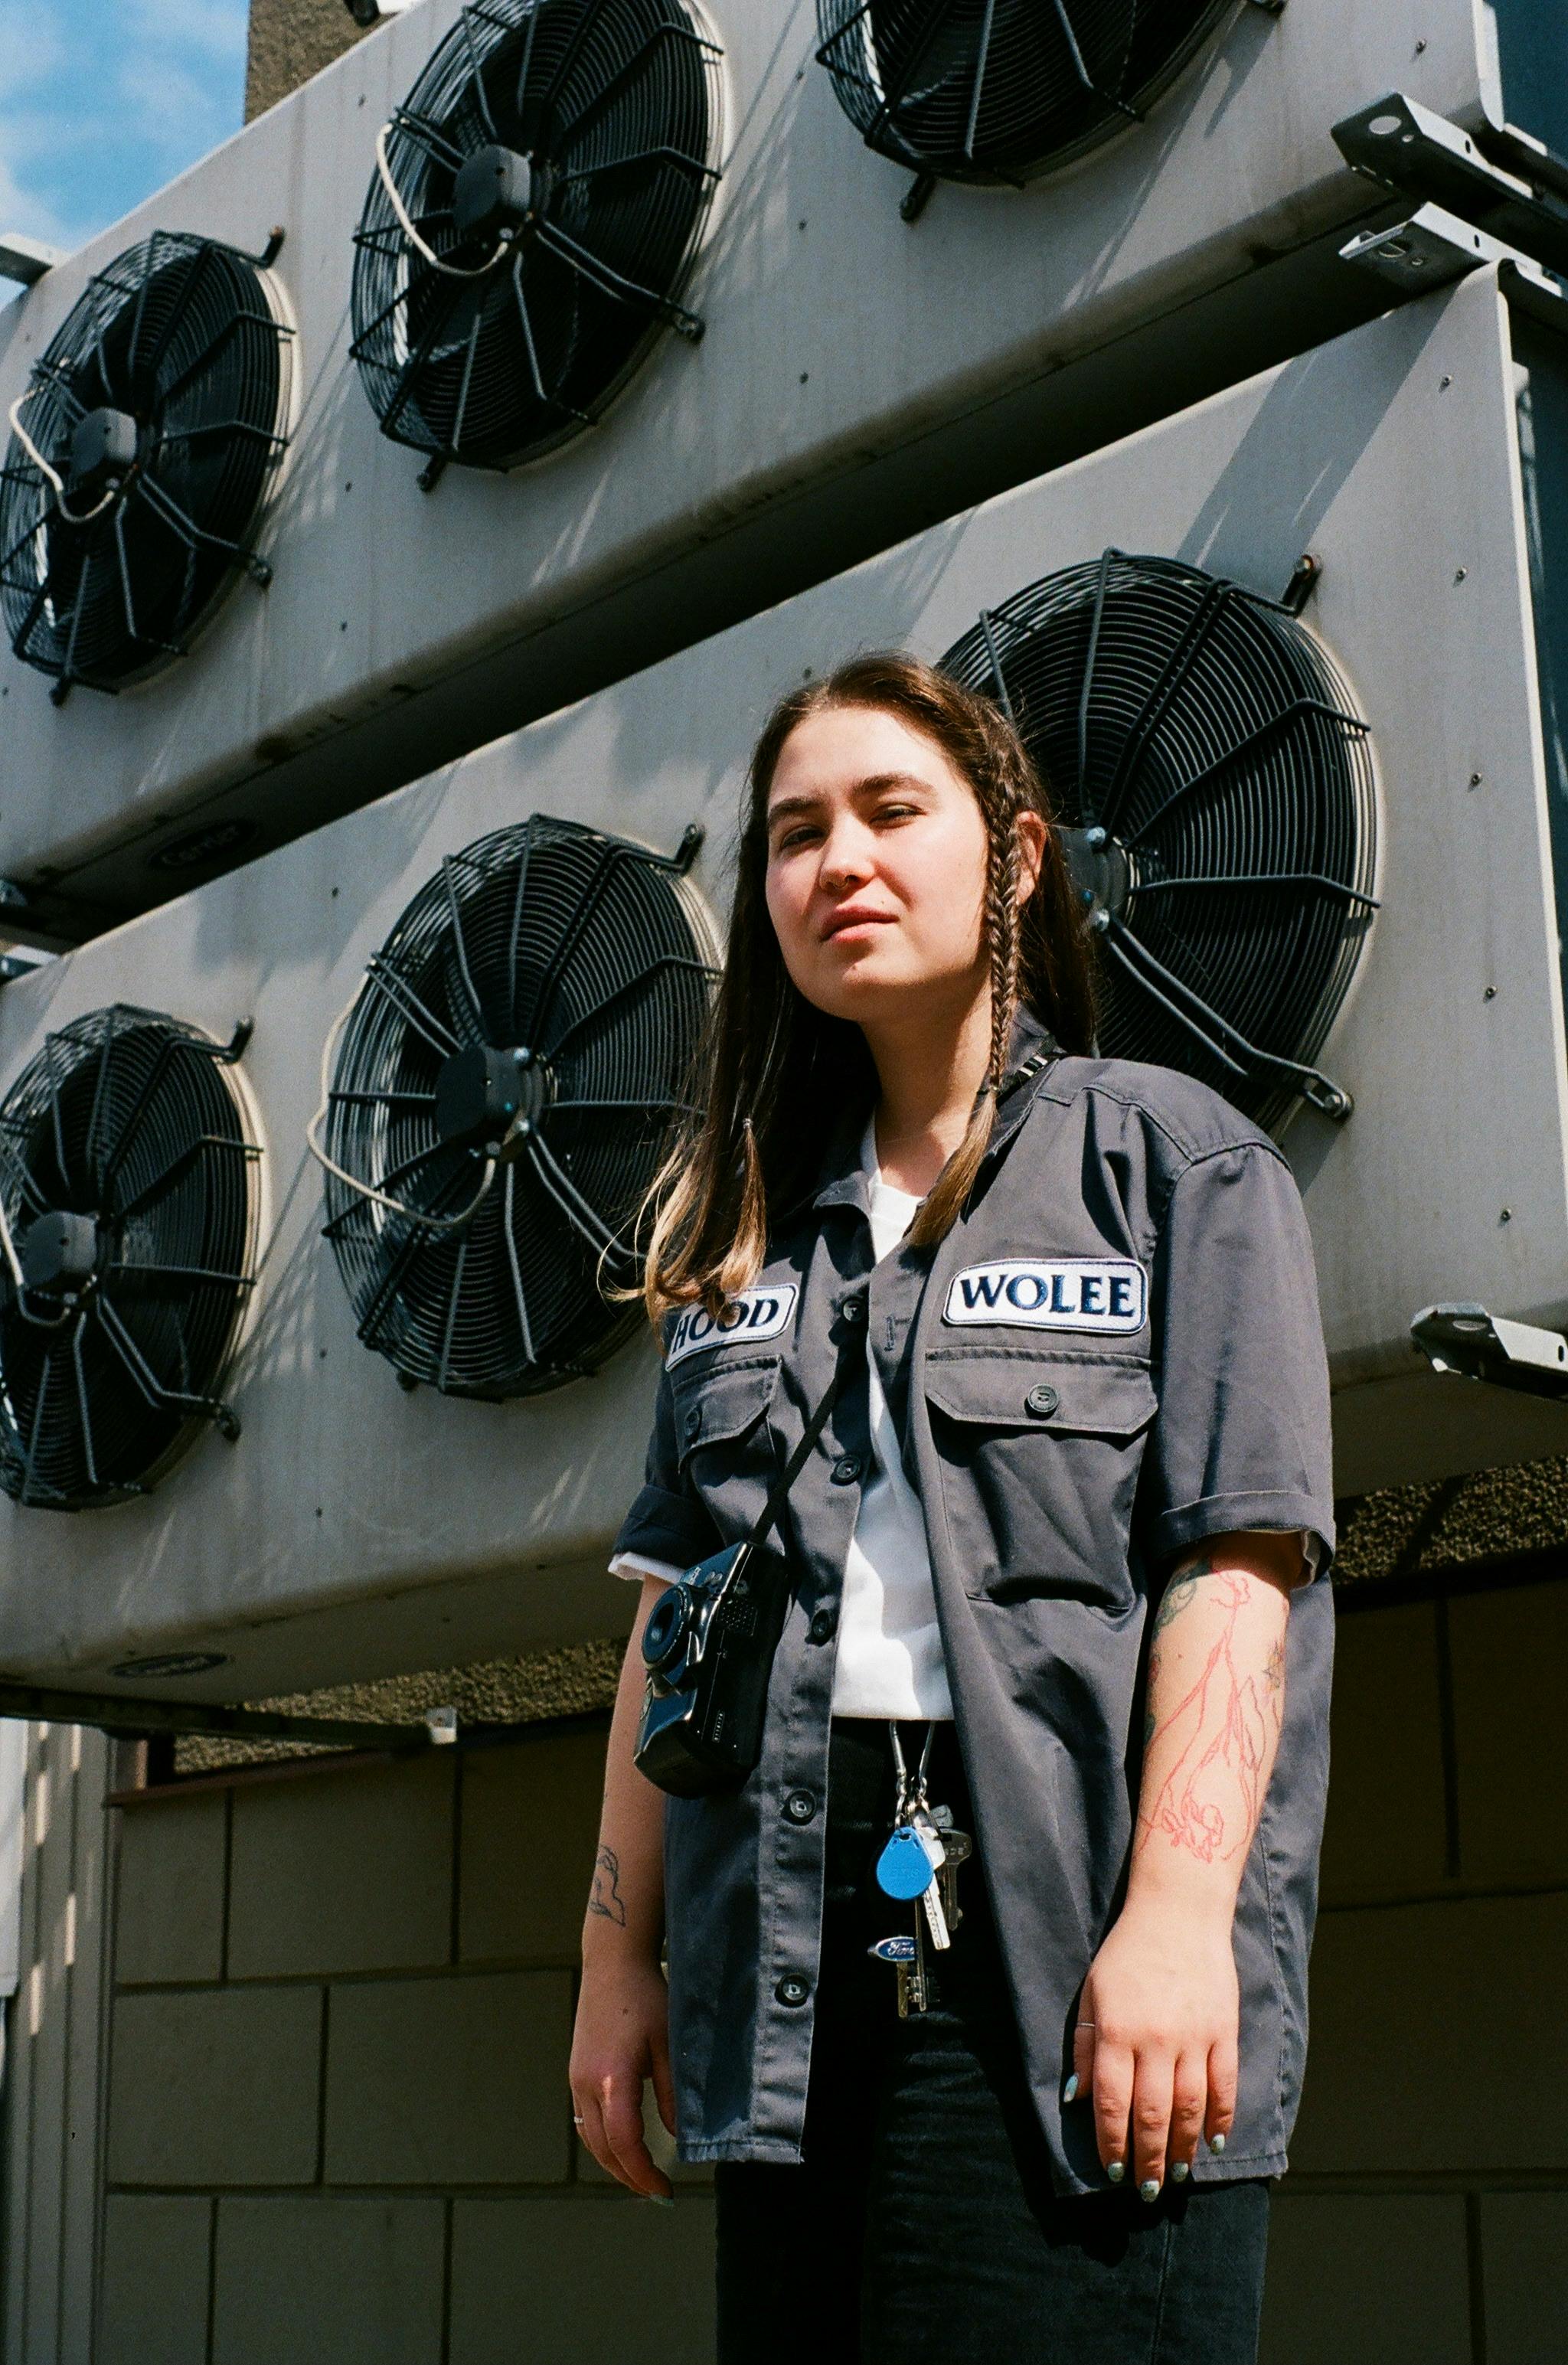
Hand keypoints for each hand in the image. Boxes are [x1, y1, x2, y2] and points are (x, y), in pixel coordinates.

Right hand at [569, 1953, 676, 2198]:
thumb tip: (679, 2139)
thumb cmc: (645, 1996)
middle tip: (656, 2194)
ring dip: (613, 2162)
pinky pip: (585, 2119)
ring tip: (641, 2176)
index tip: (665, 2191)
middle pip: (602, 2149)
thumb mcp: (670, 2044)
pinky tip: (622, 2145)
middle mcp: (585, 2084)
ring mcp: (576, 2078)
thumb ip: (673, 2095)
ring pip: (589, 2138)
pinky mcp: (576, 2072)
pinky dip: (602, 2141)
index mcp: (611, 2079)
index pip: (624, 2144)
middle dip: (629, 2177)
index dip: (643, 2174)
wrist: (612, 1963)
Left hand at [1071, 1898, 1237, 2196]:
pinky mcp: (1223, 2031)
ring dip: (1184, 2148)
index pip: (1113, 2103)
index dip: (1112, 2143)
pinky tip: (1214, 2141)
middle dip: (1149, 2159)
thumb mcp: (1092, 1994)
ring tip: (1178, 2174)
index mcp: (1117, 2032)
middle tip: (1148, 2190)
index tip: (1113, 2171)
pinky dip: (1221, 2117)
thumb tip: (1076, 2098)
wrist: (1177, 1914)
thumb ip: (1086, 2047)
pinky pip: (1224, 2085)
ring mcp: (1193, 2038)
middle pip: (1152, 2115)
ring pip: (1190, 2108)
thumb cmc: (1127, 1954)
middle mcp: (1155, 2041)